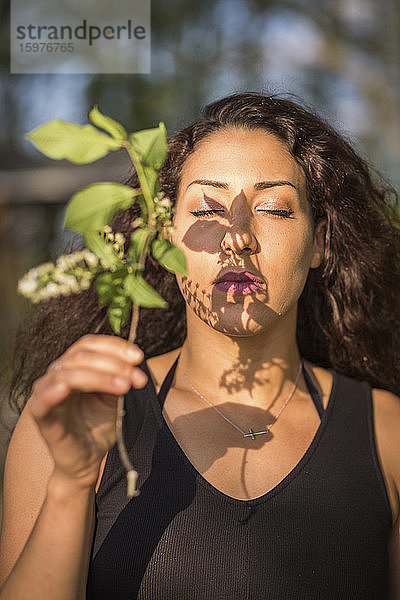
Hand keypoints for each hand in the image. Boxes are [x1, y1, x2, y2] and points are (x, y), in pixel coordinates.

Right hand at [28, 334, 147, 487]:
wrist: (88, 460)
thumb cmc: (97, 426)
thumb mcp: (113, 397)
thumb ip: (118, 377)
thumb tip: (133, 361)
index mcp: (73, 367)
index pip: (88, 344)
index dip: (113, 346)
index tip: (138, 356)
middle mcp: (57, 375)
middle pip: (81, 355)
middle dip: (113, 363)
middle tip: (136, 377)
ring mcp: (47, 394)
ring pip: (69, 373)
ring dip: (100, 376)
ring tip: (124, 386)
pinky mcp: (42, 416)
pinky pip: (42, 400)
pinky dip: (53, 391)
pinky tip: (66, 388)